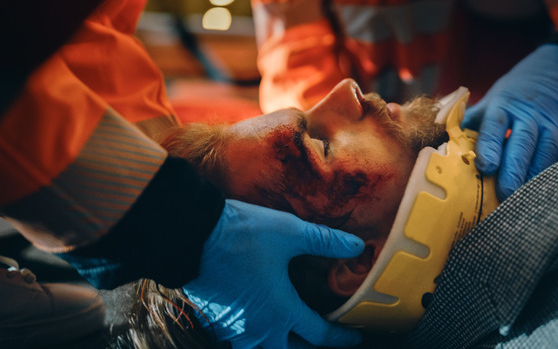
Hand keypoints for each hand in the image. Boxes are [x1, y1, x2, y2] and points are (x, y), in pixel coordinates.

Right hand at [183, 199, 364, 348]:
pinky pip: (237, 341)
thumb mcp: (291, 233)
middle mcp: (257, 328)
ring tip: (287, 333)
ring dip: (276, 345)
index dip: (340, 338)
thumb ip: (326, 241)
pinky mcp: (213, 321)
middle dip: (307, 348)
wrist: (189, 236)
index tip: (353, 338)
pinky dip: (251, 337)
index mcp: (281, 311)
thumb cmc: (242, 234)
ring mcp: (232, 329)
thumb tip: (356, 246)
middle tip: (320, 339)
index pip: (319, 335)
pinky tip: (255, 321)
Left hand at [462, 44, 557, 199]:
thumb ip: (470, 119)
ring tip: (527, 201)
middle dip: (514, 170)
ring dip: (537, 178)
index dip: (490, 146)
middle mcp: (531, 116)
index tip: (485, 166)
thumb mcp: (495, 98)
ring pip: (547, 154)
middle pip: (522, 144)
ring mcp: (557, 124)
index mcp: (505, 106)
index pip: (495, 126)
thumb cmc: (521, 91)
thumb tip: (437, 138)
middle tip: (506, 193)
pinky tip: (556, 190)